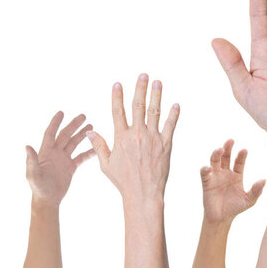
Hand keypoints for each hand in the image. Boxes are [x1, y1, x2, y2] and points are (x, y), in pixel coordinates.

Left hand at [26, 112, 94, 206]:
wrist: (48, 200)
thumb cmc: (38, 188)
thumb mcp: (33, 175)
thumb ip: (31, 161)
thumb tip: (27, 146)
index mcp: (45, 152)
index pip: (50, 133)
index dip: (55, 123)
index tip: (62, 112)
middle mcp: (55, 153)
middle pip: (65, 135)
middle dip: (74, 125)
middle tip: (83, 116)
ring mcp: (63, 159)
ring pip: (74, 143)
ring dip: (82, 135)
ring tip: (91, 126)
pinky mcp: (71, 167)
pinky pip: (81, 157)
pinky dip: (89, 152)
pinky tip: (97, 148)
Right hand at [87, 74, 179, 202]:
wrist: (143, 192)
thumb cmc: (123, 181)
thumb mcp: (106, 164)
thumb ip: (100, 146)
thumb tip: (90, 132)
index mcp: (121, 137)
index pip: (117, 111)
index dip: (117, 96)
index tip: (118, 83)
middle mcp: (137, 134)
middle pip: (138, 106)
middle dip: (140, 89)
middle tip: (144, 75)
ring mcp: (152, 138)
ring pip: (154, 111)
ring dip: (157, 95)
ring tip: (158, 82)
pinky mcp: (166, 144)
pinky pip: (170, 126)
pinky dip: (173, 114)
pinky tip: (176, 104)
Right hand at [201, 140, 264, 223]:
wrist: (222, 219)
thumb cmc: (235, 208)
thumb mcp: (249, 200)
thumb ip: (256, 191)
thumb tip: (264, 180)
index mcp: (237, 175)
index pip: (239, 161)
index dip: (241, 156)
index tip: (244, 150)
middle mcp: (226, 173)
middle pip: (226, 157)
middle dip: (228, 148)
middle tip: (231, 140)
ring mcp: (216, 177)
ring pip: (215, 161)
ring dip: (216, 154)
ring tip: (220, 149)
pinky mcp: (207, 183)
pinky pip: (204, 174)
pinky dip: (205, 169)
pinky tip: (208, 168)